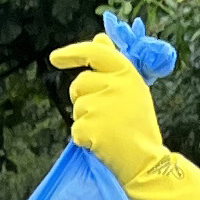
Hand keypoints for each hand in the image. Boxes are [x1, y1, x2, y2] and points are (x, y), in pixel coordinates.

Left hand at [47, 24, 199, 199]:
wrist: (145, 161)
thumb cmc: (138, 125)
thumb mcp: (132, 90)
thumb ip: (113, 64)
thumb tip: (99, 38)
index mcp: (126, 73)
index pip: (95, 53)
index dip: (72, 53)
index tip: (54, 58)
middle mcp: (114, 85)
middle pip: (79, 84)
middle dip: (82, 97)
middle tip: (102, 114)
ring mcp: (101, 107)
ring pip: (77, 108)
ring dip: (85, 120)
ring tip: (108, 130)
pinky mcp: (91, 127)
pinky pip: (76, 129)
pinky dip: (84, 138)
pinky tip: (102, 143)